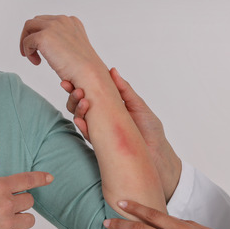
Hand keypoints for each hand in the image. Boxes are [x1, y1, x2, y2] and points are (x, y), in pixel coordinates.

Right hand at [0, 140, 53, 228]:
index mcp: (0, 187)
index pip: (27, 180)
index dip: (41, 178)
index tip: (50, 178)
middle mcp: (7, 204)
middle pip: (29, 201)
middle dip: (22, 201)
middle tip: (8, 204)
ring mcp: (6, 223)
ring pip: (29, 220)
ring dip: (22, 219)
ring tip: (9, 218)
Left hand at [19, 15, 106, 84]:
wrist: (88, 74)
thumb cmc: (84, 68)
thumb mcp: (74, 48)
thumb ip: (63, 40)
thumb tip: (50, 45)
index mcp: (72, 22)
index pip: (50, 20)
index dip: (43, 33)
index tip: (43, 48)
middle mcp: (63, 20)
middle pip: (37, 21)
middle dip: (31, 35)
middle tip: (31, 51)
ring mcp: (53, 27)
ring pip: (29, 26)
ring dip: (26, 41)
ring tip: (31, 56)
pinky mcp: (44, 37)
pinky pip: (27, 41)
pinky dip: (28, 52)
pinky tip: (37, 62)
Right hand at [61, 68, 181, 200]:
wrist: (157, 157)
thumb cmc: (151, 132)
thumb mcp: (139, 106)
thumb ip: (125, 90)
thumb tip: (112, 70)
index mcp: (111, 107)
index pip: (92, 94)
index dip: (81, 86)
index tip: (72, 78)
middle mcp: (103, 119)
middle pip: (82, 105)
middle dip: (74, 95)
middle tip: (73, 87)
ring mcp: (101, 132)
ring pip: (82, 118)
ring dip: (78, 108)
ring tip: (82, 99)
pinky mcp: (101, 145)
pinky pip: (88, 134)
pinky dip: (83, 126)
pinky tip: (80, 119)